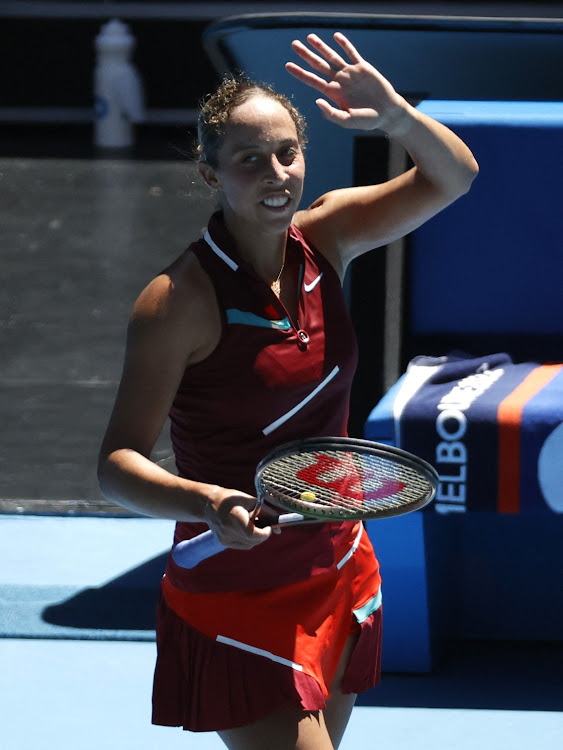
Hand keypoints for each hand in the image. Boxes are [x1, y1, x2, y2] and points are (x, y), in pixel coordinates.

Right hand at [203, 486, 272, 548]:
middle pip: (253, 540)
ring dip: (256, 537)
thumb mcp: (250, 501)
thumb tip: (279, 529)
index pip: (252, 533)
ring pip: (250, 544)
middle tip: (261, 522)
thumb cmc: (233, 499)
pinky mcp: (223, 542)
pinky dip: (248, 539)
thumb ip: (266, 512)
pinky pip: (243, 545)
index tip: (268, 527)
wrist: (210, 504)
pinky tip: (244, 528)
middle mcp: (228, 529)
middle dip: (262, 534)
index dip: (264, 533)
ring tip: (250, 523)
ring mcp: (225, 537)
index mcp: (235, 516)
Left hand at [286, 32, 406, 133]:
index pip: (313, 80)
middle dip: (306, 55)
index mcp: (333, 93)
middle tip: (294, 44)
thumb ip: (331, 113)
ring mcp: (350, 73)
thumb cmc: (367, 120)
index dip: (300, 73)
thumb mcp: (347, 121)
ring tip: (310, 37)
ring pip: (332, 56)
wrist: (386, 113)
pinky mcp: (363, 67)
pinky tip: (336, 36)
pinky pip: (351, 53)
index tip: (287, 65)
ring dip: (321, 46)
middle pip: (318, 65)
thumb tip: (317, 101)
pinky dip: (344, 44)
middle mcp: (339, 81)